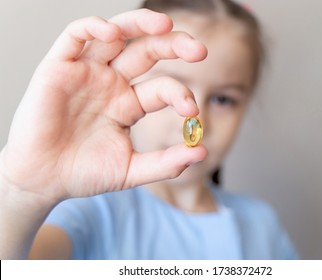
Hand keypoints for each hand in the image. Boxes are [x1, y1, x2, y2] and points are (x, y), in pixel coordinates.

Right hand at [0, 9, 207, 202]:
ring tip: (166, 24)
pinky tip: (113, 31)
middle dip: (174, 45)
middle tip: (199, 49)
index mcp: (129, 104)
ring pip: (116, 35)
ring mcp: (87, 72)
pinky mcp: (59, 67)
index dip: (180, 94)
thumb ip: (166, 163)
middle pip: (147, 51)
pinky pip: (76, 36)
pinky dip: (93, 27)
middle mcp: (112, 83)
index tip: (191, 110)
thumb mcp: (131, 170)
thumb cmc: (84, 173)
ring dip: (140, 24)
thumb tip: (201, 152)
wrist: (43, 180)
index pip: (162, 88)